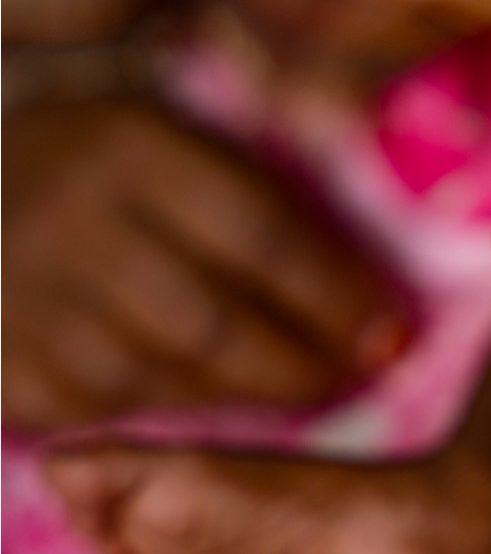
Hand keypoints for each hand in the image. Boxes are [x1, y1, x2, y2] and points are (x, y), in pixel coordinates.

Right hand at [3, 100, 409, 430]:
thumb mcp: (175, 136)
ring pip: (160, 377)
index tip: (391, 332)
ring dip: (248, 400)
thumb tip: (368, 286)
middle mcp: (72, 219)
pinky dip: (168, 418)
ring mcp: (21, 296)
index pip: (260, 236)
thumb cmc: (103, 161)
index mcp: (133, 148)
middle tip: (357, 378)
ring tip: (305, 394)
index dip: (336, 296)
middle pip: (214, 322)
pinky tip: (215, 409)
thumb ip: (260, 192)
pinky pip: (101, 411)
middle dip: (302, 365)